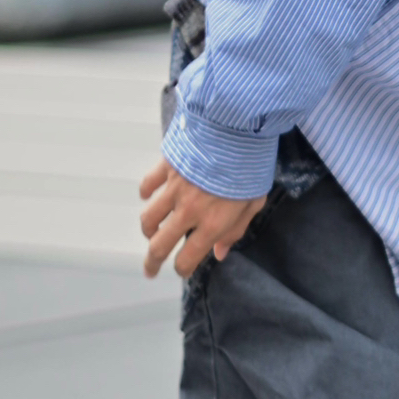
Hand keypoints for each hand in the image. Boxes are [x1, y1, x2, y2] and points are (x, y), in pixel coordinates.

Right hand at [139, 158, 266, 280]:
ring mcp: (174, 189)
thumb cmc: (252, 166)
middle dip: (152, 262)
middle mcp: (189, 211)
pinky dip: (145, 193)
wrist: (239, 128)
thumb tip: (219, 254)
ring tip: (152, 233)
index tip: (182, 270)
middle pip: (159, 245)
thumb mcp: (253, 202)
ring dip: (149, 230)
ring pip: (149, 219)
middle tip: (150, 270)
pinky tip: (148, 196)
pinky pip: (147, 185)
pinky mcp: (166, 168)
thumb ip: (235, 230)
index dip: (182, 269)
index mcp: (212, 223)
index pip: (187, 258)